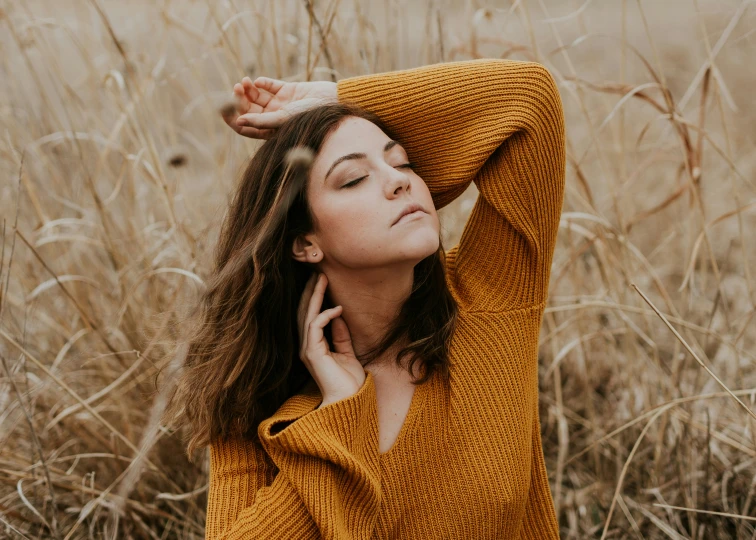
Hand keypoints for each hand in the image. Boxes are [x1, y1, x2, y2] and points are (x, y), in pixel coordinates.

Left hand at [223, 76, 336, 139]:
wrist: (333, 101)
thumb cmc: (311, 115)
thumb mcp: (283, 119)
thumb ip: (261, 121)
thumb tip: (239, 122)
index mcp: (271, 131)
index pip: (245, 127)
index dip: (233, 118)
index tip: (224, 107)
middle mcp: (274, 118)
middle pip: (249, 109)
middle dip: (240, 99)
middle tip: (237, 87)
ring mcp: (281, 104)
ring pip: (257, 96)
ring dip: (248, 89)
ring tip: (245, 81)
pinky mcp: (288, 91)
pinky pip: (270, 86)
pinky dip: (262, 83)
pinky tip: (259, 82)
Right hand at [297, 272, 364, 407]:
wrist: (348, 401)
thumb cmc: (348, 381)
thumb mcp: (347, 353)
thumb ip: (341, 335)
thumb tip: (339, 316)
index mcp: (313, 346)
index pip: (310, 317)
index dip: (314, 298)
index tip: (322, 281)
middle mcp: (306, 346)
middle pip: (304, 312)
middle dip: (311, 292)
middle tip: (318, 273)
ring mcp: (307, 349)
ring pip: (306, 316)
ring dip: (315, 296)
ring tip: (321, 279)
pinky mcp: (312, 353)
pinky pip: (315, 327)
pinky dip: (325, 315)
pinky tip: (337, 309)